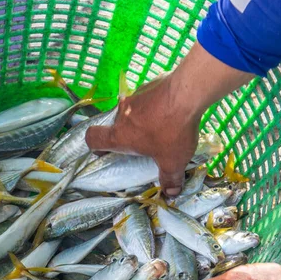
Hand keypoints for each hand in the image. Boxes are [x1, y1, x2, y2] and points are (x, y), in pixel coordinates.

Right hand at [85, 43, 252, 195]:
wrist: (187, 93)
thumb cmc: (173, 131)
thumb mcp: (173, 161)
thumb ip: (170, 178)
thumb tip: (171, 194)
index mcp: (120, 135)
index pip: (92, 138)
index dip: (95, 146)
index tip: (106, 151)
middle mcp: (122, 114)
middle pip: (116, 125)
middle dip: (128, 134)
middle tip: (145, 142)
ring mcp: (135, 96)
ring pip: (133, 111)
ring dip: (143, 119)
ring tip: (164, 125)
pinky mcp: (149, 85)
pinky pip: (148, 98)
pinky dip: (156, 105)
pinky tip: (173, 110)